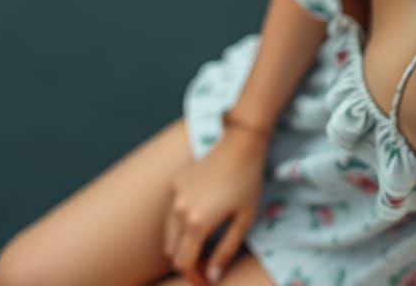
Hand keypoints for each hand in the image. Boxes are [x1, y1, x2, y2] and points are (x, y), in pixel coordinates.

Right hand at [163, 120, 270, 284]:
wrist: (240, 144)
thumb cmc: (247, 182)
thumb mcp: (243, 220)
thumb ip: (225, 251)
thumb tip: (211, 277)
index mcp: (196, 222)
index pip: (183, 263)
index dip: (194, 277)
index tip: (208, 279)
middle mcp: (179, 210)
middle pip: (172, 252)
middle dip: (189, 263)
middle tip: (209, 263)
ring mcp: (174, 195)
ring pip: (168, 234)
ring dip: (182, 245)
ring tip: (204, 244)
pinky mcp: (175, 183)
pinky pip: (170, 214)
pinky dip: (179, 225)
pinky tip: (200, 219)